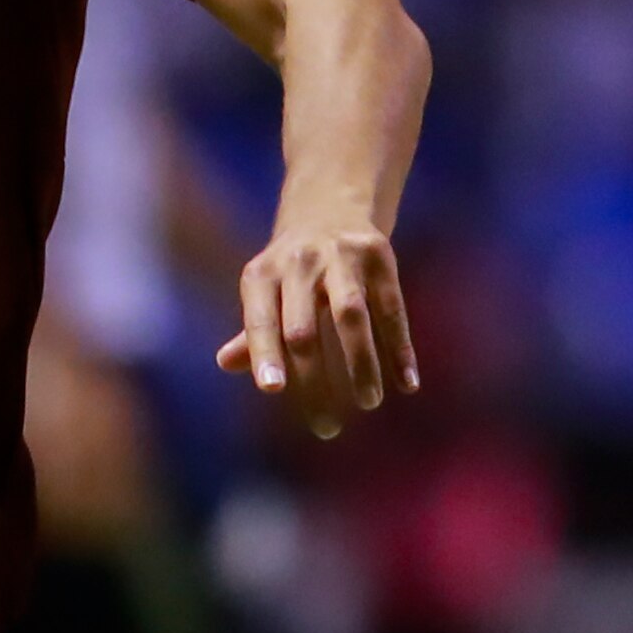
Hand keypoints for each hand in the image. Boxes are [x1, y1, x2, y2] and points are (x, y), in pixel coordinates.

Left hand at [220, 221, 415, 440]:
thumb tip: (225, 364)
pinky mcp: (380, 254)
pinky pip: (391, 308)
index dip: (264, 354)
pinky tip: (407, 382)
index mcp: (261, 275)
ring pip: (351, 317)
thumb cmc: (291, 268)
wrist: (331, 204)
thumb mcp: (265, 290)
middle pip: (302, 329)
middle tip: (325, 428)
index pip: (260, 321)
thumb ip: (253, 331)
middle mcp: (298, 263)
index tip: (272, 390)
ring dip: (361, 363)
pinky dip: (399, 347)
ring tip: (368, 402)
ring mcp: (340, 256)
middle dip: (313, 381)